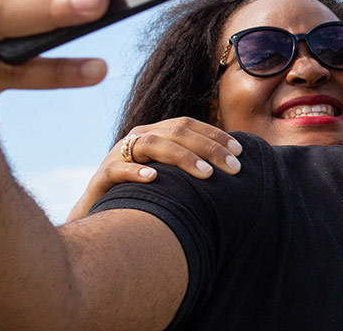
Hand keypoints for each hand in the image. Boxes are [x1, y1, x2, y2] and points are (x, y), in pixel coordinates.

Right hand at [65, 117, 241, 221]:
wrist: (103, 217)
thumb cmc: (146, 196)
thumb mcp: (173, 178)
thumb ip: (196, 168)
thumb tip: (236, 169)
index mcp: (157, 134)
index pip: (189, 125)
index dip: (215, 135)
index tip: (240, 151)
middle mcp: (138, 138)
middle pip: (176, 132)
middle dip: (209, 148)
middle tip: (234, 167)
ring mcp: (118, 155)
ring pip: (151, 144)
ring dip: (181, 157)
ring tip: (206, 173)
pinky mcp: (102, 177)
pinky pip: (117, 170)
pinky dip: (135, 172)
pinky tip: (154, 178)